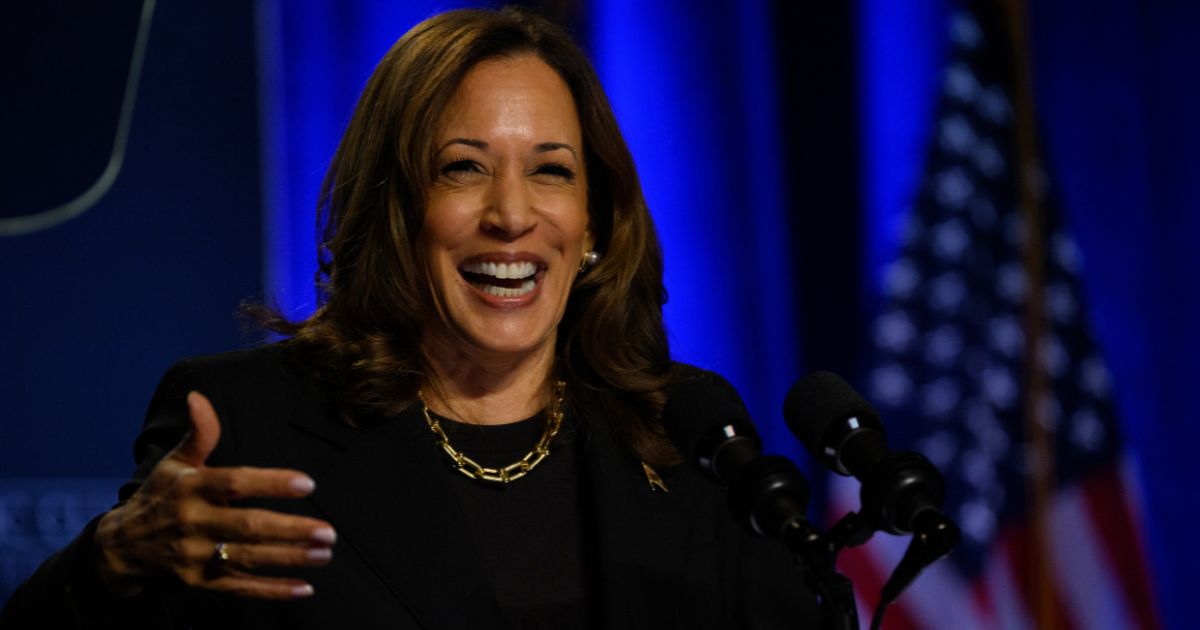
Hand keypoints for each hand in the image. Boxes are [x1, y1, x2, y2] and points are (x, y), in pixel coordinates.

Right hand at [94, 391, 335, 598]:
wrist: (120, 548)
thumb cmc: (160, 497)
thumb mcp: (176, 463)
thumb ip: (198, 433)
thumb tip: (198, 396)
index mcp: (191, 488)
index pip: (235, 482)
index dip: (272, 482)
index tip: (309, 483)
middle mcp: (193, 523)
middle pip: (248, 526)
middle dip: (291, 530)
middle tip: (328, 531)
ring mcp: (195, 557)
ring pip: (249, 558)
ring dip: (290, 558)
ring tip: (325, 552)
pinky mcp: (199, 584)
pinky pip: (240, 589)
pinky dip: (272, 590)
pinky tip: (304, 587)